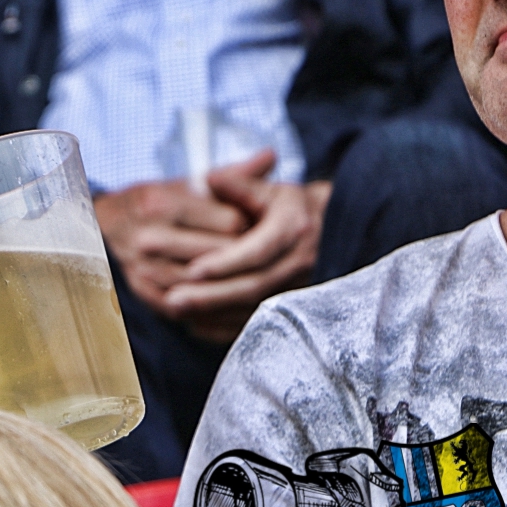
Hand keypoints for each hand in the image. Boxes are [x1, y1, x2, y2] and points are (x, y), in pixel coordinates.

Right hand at [94, 171, 250, 319]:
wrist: (108, 224)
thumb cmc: (158, 201)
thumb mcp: (190, 182)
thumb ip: (233, 173)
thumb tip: (271, 154)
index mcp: (161, 202)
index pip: (229, 222)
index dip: (252, 226)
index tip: (260, 227)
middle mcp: (149, 235)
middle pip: (219, 254)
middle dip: (245, 256)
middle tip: (262, 256)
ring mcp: (143, 266)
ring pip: (205, 283)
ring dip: (230, 283)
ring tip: (250, 276)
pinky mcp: (142, 291)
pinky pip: (186, 304)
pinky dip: (208, 303)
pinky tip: (226, 296)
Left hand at [163, 161, 331, 339]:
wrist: (332, 229)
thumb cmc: (292, 205)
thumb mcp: (270, 187)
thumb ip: (239, 183)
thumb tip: (209, 179)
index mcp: (293, 229)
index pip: (257, 251)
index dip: (225, 263)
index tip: (193, 270)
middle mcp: (299, 262)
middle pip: (254, 286)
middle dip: (212, 295)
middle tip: (173, 299)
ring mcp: (299, 288)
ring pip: (254, 308)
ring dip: (215, 313)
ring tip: (176, 311)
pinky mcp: (293, 305)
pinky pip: (258, 321)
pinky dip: (226, 326)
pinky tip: (196, 324)